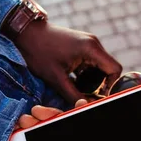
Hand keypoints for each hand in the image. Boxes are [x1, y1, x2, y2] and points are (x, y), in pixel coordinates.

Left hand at [7, 21, 121, 103]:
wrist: (25, 33)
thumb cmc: (39, 52)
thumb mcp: (56, 79)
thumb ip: (73, 95)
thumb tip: (84, 107)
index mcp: (91, 48)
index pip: (115, 70)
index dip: (111, 86)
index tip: (98, 96)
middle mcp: (93, 44)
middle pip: (108, 70)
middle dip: (100, 85)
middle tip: (85, 95)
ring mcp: (88, 43)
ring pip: (100, 68)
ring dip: (92, 80)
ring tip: (77, 88)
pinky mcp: (81, 46)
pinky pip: (91, 64)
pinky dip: (86, 75)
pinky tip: (73, 80)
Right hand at [7, 101, 137, 140]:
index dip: (109, 128)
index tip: (104, 109)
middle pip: (83, 135)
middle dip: (78, 117)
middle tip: (75, 106)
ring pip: (60, 133)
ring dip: (50, 118)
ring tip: (37, 114)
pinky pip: (38, 140)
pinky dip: (32, 127)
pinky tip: (26, 122)